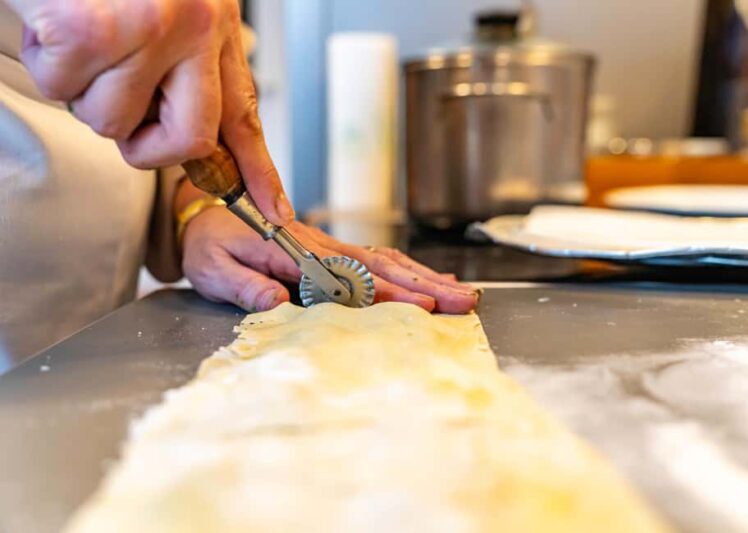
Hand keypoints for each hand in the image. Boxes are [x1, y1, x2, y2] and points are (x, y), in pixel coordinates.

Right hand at [11, 0, 293, 224]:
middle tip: (124, 118)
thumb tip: (189, 136)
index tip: (276, 211)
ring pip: (110, 120)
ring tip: (77, 33)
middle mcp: (191, 29)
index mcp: (214, 25)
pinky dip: (44, 61)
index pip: (245, 114)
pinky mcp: (91, 32)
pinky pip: (62, 87)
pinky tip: (51, 21)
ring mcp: (145, 31)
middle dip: (147, 146)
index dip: (261, 171)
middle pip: (186, 140)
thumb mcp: (174, 5)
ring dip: (82, 89)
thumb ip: (185, 66)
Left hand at [181, 208, 478, 313]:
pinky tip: (429, 279)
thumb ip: (242, 285)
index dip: (384, 292)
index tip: (418, 305)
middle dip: (424, 285)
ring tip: (460, 294)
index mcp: (292, 250)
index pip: (347, 275)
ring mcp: (329, 245)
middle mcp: (319, 244)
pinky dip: (407, 268)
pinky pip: (376, 258)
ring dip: (424, 278)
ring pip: (385, 260)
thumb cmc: (209, 242)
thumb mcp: (211, 267)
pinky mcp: (331, 248)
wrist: (204, 210)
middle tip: (462, 302)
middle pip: (380, 266)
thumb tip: (276, 304)